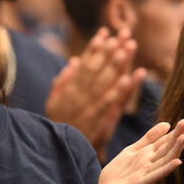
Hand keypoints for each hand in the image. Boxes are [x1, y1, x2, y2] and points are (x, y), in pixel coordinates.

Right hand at [45, 28, 144, 155]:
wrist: (60, 150)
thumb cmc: (58, 124)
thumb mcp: (53, 102)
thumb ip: (63, 81)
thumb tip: (74, 61)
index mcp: (69, 88)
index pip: (84, 63)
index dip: (94, 48)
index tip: (104, 33)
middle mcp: (78, 94)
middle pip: (97, 68)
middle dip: (110, 49)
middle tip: (122, 34)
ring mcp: (88, 106)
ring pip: (104, 81)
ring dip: (117, 64)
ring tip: (128, 48)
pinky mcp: (97, 119)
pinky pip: (110, 102)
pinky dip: (120, 90)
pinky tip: (130, 78)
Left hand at [95, 119, 183, 183]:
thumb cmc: (119, 174)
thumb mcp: (132, 151)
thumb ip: (149, 139)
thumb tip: (167, 124)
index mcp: (148, 154)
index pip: (166, 140)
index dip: (178, 130)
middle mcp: (151, 163)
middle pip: (168, 147)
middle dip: (179, 135)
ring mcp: (146, 173)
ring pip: (164, 160)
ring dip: (175, 150)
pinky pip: (155, 176)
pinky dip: (166, 169)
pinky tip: (177, 163)